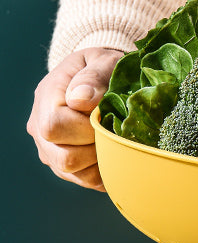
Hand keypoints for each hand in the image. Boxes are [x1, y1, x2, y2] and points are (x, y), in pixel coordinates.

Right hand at [27, 47, 123, 190]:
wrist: (99, 81)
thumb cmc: (103, 68)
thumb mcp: (102, 62)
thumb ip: (94, 77)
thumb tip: (80, 100)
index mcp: (45, 99)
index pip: (55, 127)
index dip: (86, 129)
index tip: (104, 118)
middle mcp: (40, 129)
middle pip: (64, 159)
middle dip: (95, 149)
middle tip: (111, 132)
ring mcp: (50, 151)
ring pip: (76, 174)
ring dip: (100, 163)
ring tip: (112, 141)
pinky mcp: (65, 167)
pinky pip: (86, 180)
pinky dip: (104, 171)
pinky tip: (111, 152)